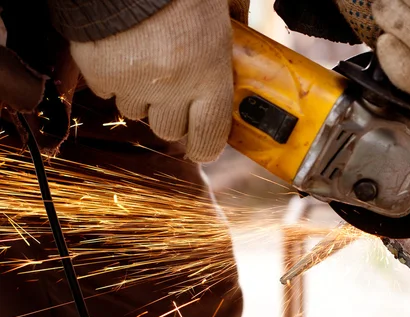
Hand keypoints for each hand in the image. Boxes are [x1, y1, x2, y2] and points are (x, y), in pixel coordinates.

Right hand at [70, 0, 248, 162]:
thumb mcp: (224, 8)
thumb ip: (237, 36)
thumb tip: (244, 51)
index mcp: (210, 76)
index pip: (209, 139)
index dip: (204, 146)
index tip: (203, 143)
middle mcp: (172, 89)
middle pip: (169, 131)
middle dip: (172, 115)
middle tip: (175, 88)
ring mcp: (133, 84)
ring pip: (136, 113)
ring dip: (142, 95)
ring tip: (146, 60)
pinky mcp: (99, 73)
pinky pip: (107, 92)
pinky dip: (113, 78)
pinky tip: (121, 52)